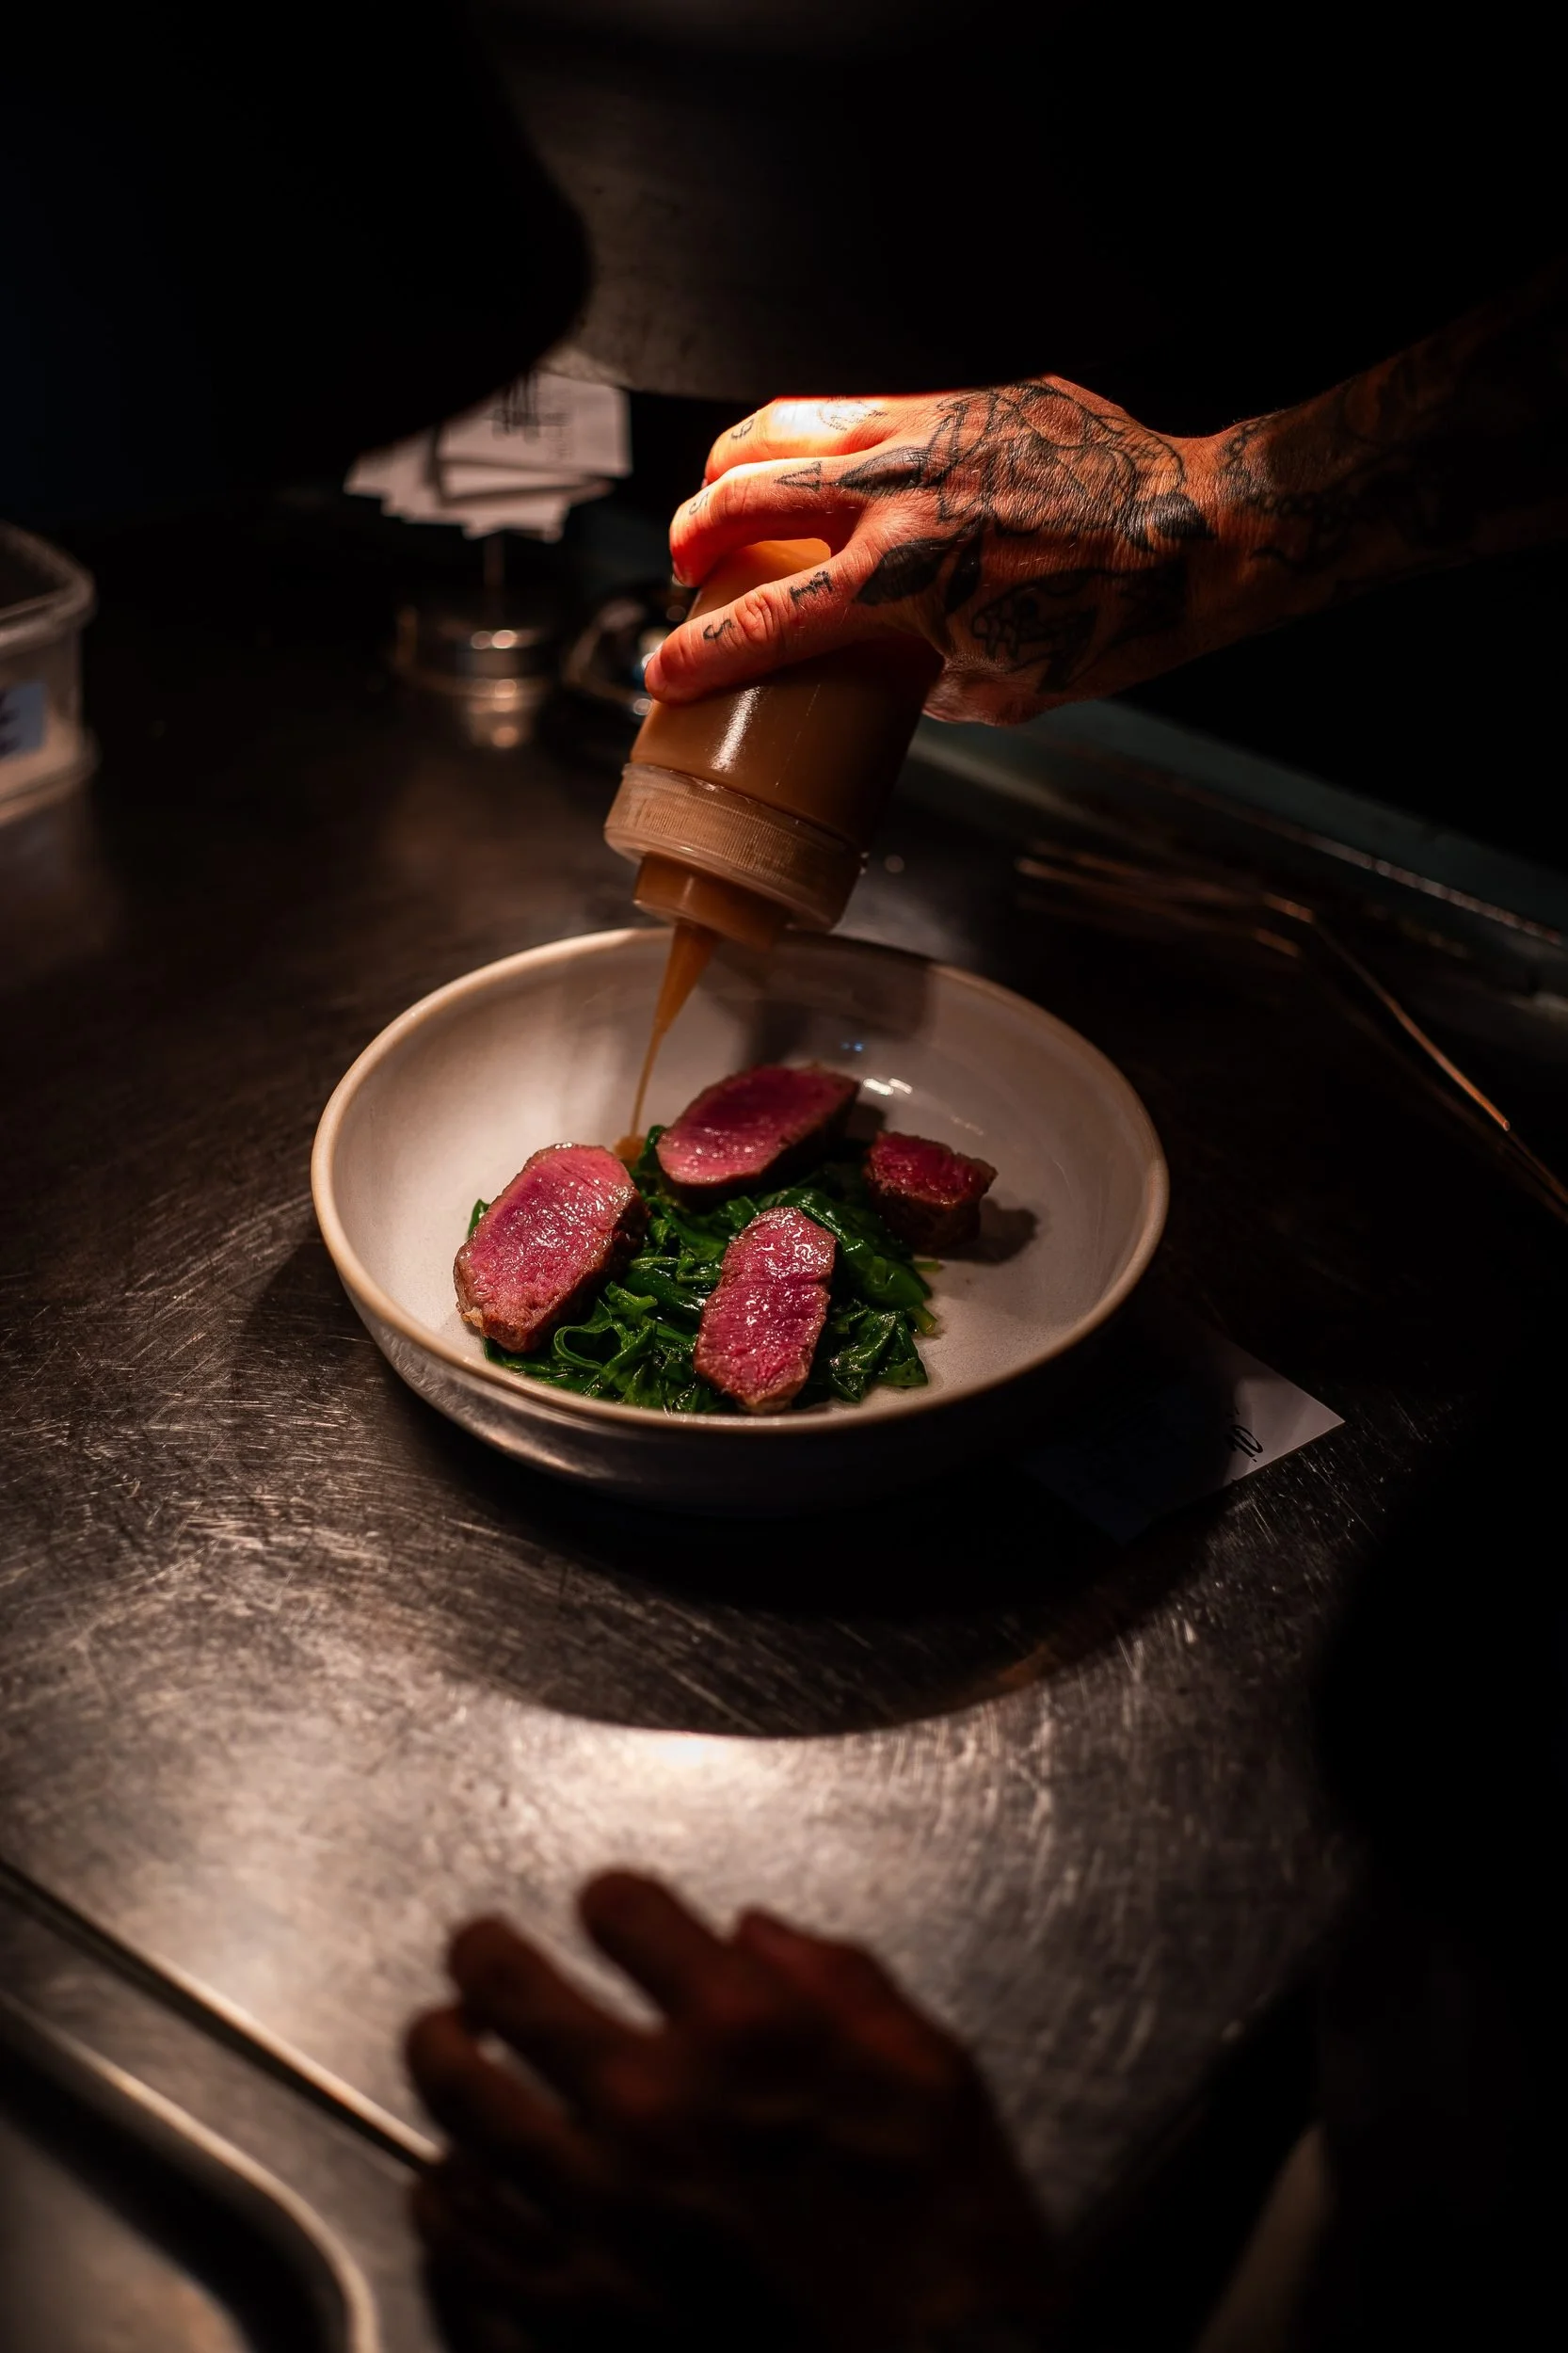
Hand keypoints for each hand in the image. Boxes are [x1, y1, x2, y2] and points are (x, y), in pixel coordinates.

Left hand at [406, 1871, 1056, 2349]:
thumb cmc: (950, 2254)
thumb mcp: (940, 2081)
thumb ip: (845, 1984)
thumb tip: (758, 1936)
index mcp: (744, 2034)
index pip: (620, 1908)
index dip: (613, 1901)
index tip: (610, 1912)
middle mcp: (652, 2110)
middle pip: (506, 1983)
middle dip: (487, 1952)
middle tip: (480, 1952)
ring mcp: (593, 2219)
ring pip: (457, 2100)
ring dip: (444, 2056)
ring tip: (446, 2043)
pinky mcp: (561, 2320)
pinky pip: (459, 2236)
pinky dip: (449, 2196)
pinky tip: (459, 2178)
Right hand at [644, 383, 1258, 724]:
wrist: (1197, 537)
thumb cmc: (1110, 625)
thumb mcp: (1001, 690)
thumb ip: (925, 683)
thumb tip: (889, 680)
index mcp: (898, 587)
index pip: (762, 623)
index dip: (698, 656)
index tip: (661, 676)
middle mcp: (893, 498)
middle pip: (740, 498)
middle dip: (692, 537)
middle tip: (688, 568)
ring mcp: (921, 435)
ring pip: (780, 425)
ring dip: (734, 467)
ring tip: (729, 498)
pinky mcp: (958, 402)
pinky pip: (856, 408)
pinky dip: (818, 440)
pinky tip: (827, 469)